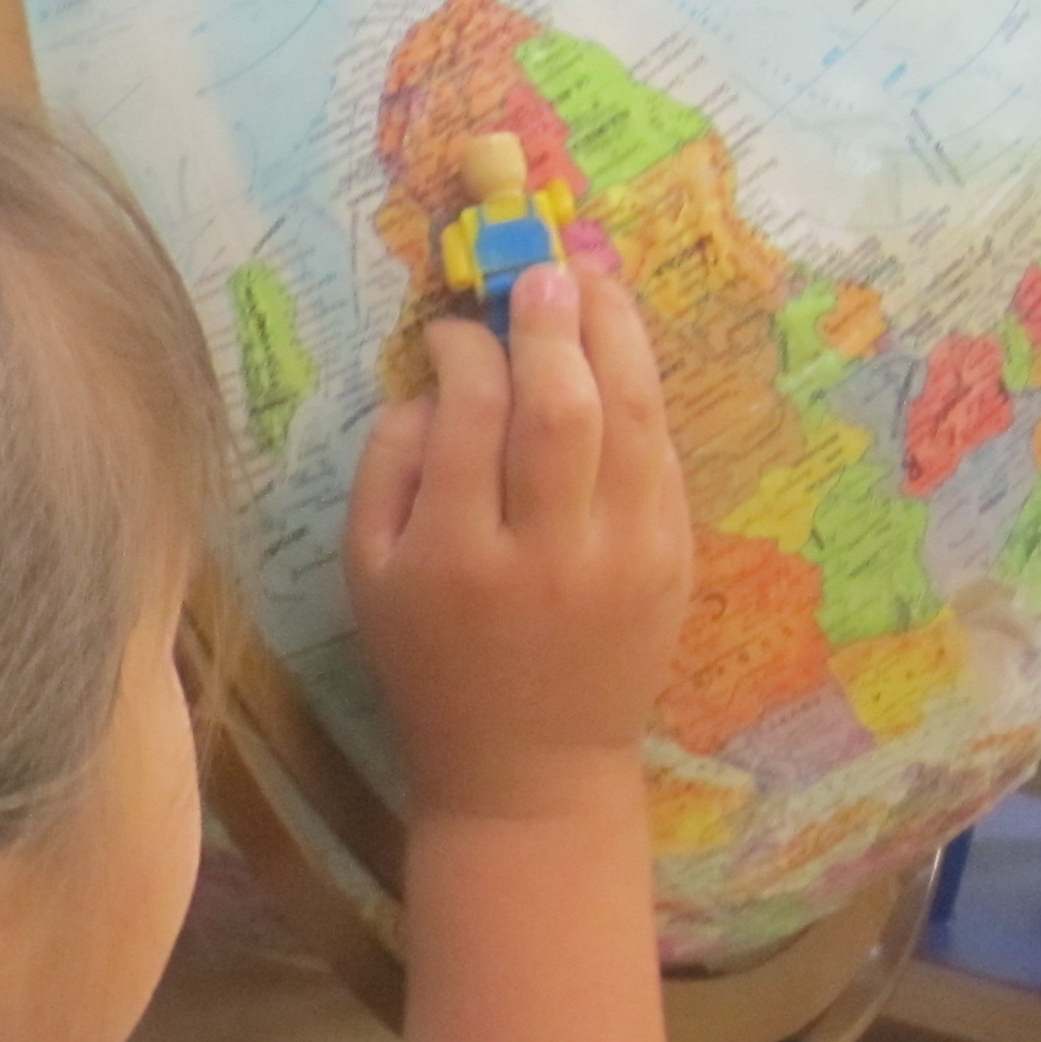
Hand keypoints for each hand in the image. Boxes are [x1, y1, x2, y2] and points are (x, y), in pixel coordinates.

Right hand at [344, 260, 692, 829]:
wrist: (529, 768)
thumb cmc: (433, 663)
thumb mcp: (368, 575)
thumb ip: (386, 468)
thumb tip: (432, 380)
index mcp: (457, 555)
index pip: (468, 412)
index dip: (464, 348)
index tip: (454, 329)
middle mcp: (546, 552)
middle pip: (562, 404)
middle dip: (551, 321)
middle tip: (539, 273)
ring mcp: (623, 556)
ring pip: (632, 416)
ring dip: (615, 334)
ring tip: (592, 282)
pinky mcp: (672, 560)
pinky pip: (662, 453)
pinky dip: (641, 392)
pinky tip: (620, 355)